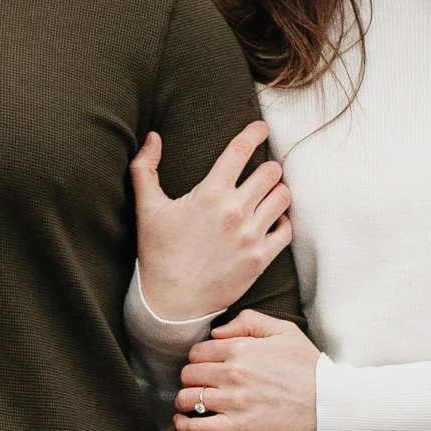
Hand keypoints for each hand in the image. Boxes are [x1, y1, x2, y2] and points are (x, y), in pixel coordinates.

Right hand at [129, 121, 291, 324]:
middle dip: (268, 167)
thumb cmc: (157, 254)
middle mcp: (235, 211)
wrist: (171, 303)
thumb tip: (152, 137)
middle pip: (270, 172)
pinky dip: (283, 222)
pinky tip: (273, 221)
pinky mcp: (260, 259)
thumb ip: (144, 168)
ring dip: (278, 191)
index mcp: (209, 194)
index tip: (261, 127)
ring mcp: (250, 236)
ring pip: (283, 197)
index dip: (254, 133)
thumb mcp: (146, 208)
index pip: (240, 150)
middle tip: (263, 171)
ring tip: (269, 194)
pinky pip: (286, 230)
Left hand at [174, 308, 320, 430]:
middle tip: (200, 385)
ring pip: (188, 399)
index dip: (198, 359)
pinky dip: (184, 425)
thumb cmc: (310, 368)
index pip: (198, 352)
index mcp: (241, 349)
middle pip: (189, 374)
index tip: (205, 367)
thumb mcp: (285, 331)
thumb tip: (217, 332)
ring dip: (185, 401)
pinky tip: (183, 422)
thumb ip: (249, 321)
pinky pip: (198, 427)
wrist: (331, 405)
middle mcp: (233, 374)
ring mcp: (235, 402)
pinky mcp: (239, 428)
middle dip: (191, 379)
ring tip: (190, 404)